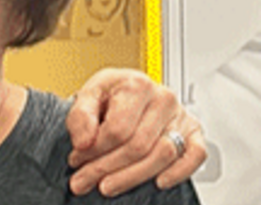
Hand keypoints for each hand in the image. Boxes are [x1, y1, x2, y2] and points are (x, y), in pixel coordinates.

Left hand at [65, 68, 205, 195]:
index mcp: (136, 85)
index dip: (94, 149)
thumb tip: (84, 142)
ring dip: (132, 177)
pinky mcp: (193, 132)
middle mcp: (163, 98)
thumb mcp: (88, 96)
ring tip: (106, 186)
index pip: (117, 129)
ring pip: (163, 155)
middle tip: (84, 180)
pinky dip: (179, 172)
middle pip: (138, 146)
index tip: (77, 158)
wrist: (129, 91)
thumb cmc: (111, 93)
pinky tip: (158, 182)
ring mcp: (181, 116)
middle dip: (106, 168)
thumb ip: (80, 116)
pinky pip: (195, 155)